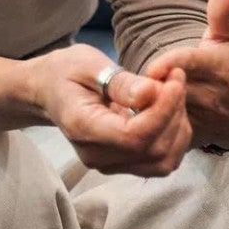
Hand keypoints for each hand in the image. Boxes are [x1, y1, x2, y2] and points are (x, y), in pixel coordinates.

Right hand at [31, 43, 194, 176]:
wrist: (49, 91)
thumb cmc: (66, 72)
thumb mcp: (88, 64)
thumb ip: (120, 82)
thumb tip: (152, 93)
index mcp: (83, 127)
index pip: (134, 135)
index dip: (163, 109)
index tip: (174, 78)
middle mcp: (95, 155)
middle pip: (153, 149)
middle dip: (174, 113)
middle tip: (174, 78)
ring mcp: (109, 165)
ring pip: (162, 161)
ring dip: (178, 127)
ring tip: (172, 94)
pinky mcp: (123, 165)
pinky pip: (161, 162)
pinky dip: (175, 138)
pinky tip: (169, 111)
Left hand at [140, 0, 228, 149]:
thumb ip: (223, 11)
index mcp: (219, 66)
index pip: (192, 62)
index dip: (171, 64)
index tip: (152, 67)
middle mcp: (210, 94)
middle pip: (173, 88)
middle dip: (151, 85)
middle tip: (125, 81)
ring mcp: (200, 118)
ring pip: (165, 111)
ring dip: (144, 103)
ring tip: (123, 95)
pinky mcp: (189, 136)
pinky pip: (162, 130)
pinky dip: (146, 121)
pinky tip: (131, 111)